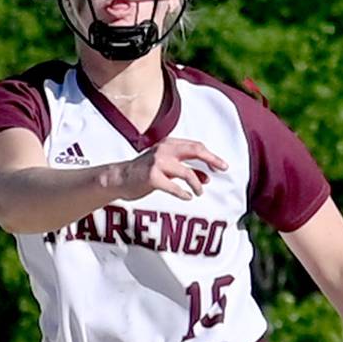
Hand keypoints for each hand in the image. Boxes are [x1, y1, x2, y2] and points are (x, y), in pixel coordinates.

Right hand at [106, 138, 226, 202]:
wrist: (119, 179)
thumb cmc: (144, 173)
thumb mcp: (167, 168)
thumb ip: (186, 170)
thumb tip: (207, 177)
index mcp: (169, 144)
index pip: (196, 146)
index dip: (211, 156)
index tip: (222, 166)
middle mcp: (164, 150)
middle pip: (196, 150)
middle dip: (212, 160)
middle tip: (222, 170)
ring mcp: (157, 163)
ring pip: (187, 172)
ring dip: (197, 184)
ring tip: (199, 193)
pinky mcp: (152, 177)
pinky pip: (175, 187)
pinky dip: (184, 194)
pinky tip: (187, 197)